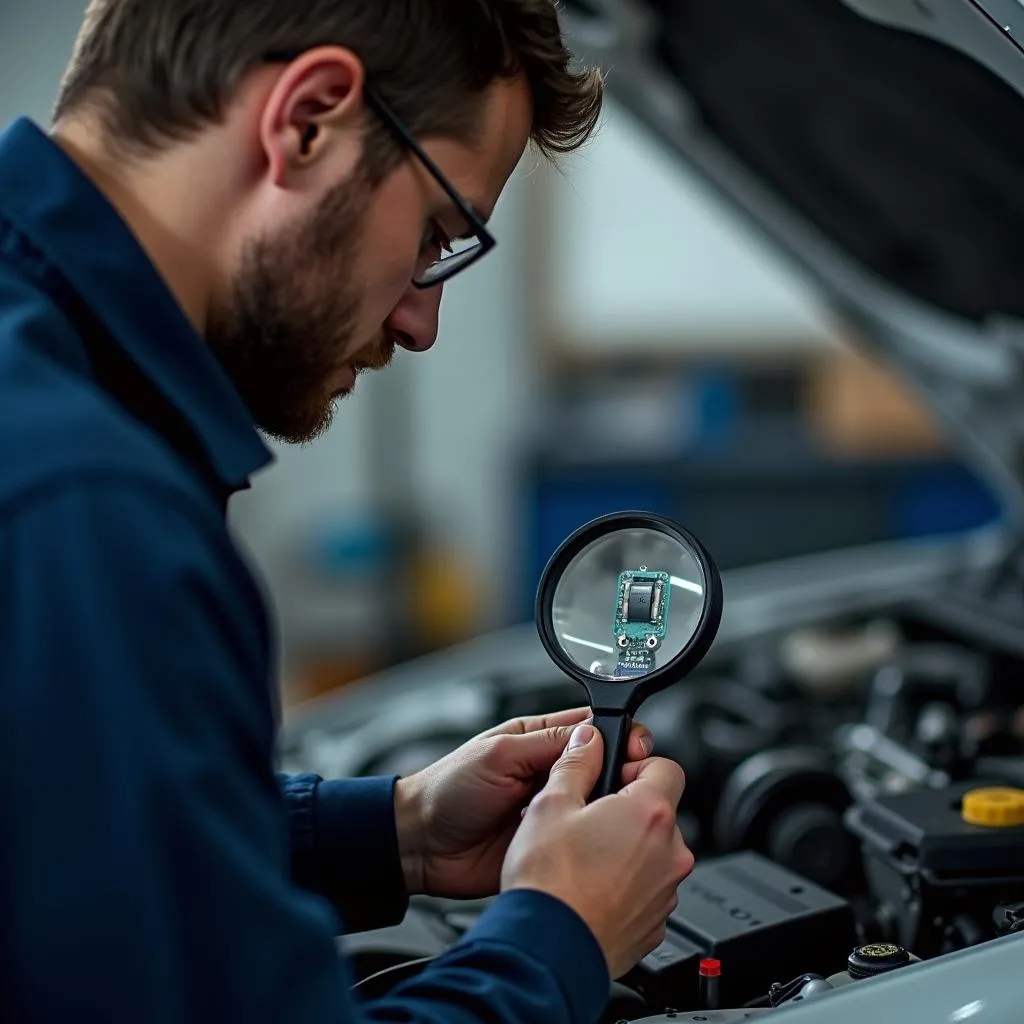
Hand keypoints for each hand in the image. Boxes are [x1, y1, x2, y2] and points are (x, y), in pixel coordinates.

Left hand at [394, 708, 651, 899]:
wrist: (420, 845)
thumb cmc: (447, 790)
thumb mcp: (498, 754)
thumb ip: (547, 743)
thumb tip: (593, 734)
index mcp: (539, 740)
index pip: (593, 730)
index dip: (618, 736)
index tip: (635, 748)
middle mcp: (550, 774)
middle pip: (602, 768)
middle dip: (620, 774)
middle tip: (626, 785)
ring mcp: (552, 811)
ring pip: (597, 807)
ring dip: (606, 810)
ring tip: (607, 813)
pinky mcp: (550, 846)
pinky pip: (581, 842)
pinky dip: (592, 843)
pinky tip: (595, 842)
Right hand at [501, 723, 693, 979]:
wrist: (548, 951)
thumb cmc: (549, 881)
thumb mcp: (551, 803)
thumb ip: (576, 762)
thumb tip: (588, 740)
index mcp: (650, 813)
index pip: (666, 766)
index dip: (636, 765)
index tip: (611, 776)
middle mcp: (670, 853)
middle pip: (659, 813)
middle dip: (626, 810)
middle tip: (586, 818)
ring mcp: (665, 893)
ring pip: (652, 854)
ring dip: (626, 850)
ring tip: (581, 859)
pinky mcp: (654, 925)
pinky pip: (645, 891)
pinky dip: (624, 886)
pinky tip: (588, 889)